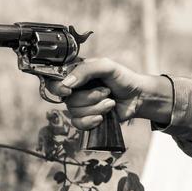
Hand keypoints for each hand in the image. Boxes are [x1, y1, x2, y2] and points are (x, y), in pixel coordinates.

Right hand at [41, 57, 162, 128]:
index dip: (58, 87)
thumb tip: (66, 83)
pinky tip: (102, 117)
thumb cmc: (122, 78)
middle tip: (106, 92)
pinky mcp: (86, 119)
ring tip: (110, 102)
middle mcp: (75, 90)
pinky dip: (91, 121)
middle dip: (89, 98)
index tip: (68, 90)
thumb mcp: (106, 66)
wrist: (137, 97)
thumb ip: (86, 70)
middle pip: (67, 100)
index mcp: (76, 74)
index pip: (54, 81)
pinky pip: (78, 124)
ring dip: (96, 108)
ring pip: (75, 112)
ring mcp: (80, 106)